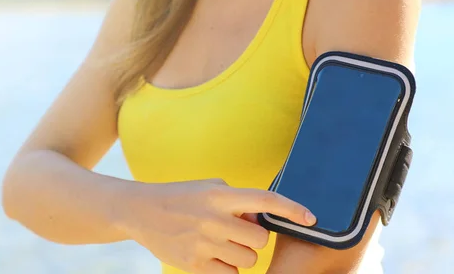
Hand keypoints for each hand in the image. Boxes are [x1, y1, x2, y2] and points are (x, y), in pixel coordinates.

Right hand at [118, 178, 315, 273]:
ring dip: (242, 254)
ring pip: (249, 260)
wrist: (142, 211)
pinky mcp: (194, 263)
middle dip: (254, 238)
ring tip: (222, 243)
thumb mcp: (211, 187)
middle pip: (260, 239)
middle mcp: (214, 218)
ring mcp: (204, 242)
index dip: (292, 209)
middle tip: (237, 231)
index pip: (265, 200)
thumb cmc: (183, 196)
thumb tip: (261, 220)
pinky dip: (228, 268)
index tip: (311, 218)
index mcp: (220, 195)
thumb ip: (239, 201)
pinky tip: (214, 256)